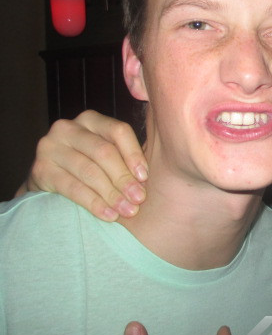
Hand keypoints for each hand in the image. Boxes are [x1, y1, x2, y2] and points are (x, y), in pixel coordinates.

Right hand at [21, 110, 146, 220]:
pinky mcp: (40, 170)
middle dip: (124, 178)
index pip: (118, 130)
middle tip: (140, 199)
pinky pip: (72, 188)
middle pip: (104, 152)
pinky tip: (109, 215)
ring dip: (112, 194)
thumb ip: (129, 151)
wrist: (49, 184)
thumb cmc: (91, 167)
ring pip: (89, 171)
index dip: (134, 154)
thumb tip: (169, 157)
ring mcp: (50, 147)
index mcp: (91, 120)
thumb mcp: (109, 153)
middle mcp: (67, 128)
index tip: (145, 177)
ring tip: (128, 210)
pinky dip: (94, 203)